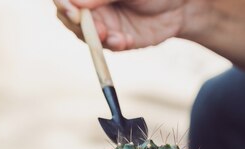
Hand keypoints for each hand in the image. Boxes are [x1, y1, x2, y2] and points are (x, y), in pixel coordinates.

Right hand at [53, 0, 190, 50]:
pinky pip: (105, 47)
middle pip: (68, 16)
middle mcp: (92, 5)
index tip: (71, 10)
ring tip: (111, 35)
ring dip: (94, 37)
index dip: (63, 3)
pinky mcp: (116, 40)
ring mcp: (102, 23)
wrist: (181, 6)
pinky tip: (124, 40)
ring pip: (84, 34)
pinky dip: (113, 45)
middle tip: (90, 25)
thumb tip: (75, 3)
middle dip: (76, 23)